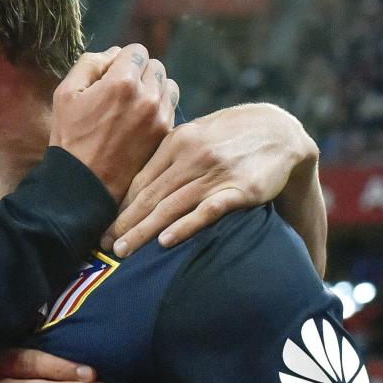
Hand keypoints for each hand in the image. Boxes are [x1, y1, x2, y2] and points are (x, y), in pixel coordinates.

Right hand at [51, 44, 178, 203]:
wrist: (84, 184)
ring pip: (167, 85)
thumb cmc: (70, 138)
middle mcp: (147, 96)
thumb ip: (90, 63)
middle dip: (138, 72)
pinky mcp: (165, 134)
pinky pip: (171, 107)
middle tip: (120, 91)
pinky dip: (159, 107)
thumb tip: (113, 53)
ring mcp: (160, 116)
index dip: (120, 60)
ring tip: (133, 104)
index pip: (136, 51)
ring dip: (152, 88)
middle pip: (155, 65)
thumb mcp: (65, 94)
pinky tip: (140, 120)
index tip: (110, 75)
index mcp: (122, 82)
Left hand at [104, 103, 318, 256]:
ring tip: (123, 251)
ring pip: (172, 206)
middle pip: (151, 196)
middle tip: (103, 246)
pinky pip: (208, 210)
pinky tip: (166, 241)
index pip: (141, 180)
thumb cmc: (230, 137)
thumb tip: (133, 188)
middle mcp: (194, 156)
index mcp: (178, 142)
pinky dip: (186, 226)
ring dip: (144, 231)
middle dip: (124, 223)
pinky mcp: (241, 189)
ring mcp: (217, 173)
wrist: (281, 131)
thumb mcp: (196, 136)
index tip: (100, 228)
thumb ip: (167, 158)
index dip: (119, 207)